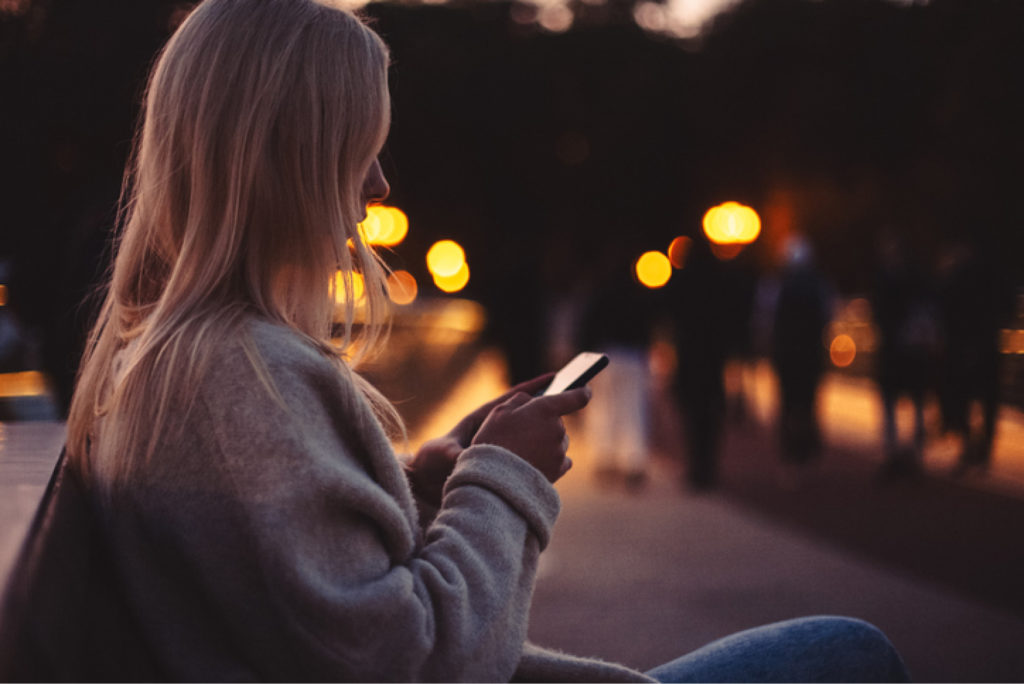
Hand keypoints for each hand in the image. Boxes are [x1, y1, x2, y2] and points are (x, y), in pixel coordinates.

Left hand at [405, 374, 555, 505]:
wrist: (424, 483)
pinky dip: (539, 459)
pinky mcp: (501, 464)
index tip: (554, 377)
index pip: (511, 400)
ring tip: (564, 436)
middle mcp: (492, 432)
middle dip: (547, 409)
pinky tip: (555, 464)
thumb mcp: (443, 455)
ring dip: (545, 434)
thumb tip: (467, 456)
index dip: (533, 389)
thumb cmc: (430, 463)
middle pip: (525, 416)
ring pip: (528, 436)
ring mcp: (498, 447)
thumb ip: (457, 454)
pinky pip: (525, 458)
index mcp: (480, 421)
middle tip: (572, 400)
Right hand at [471, 386, 590, 482]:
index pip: (575, 397)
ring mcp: (560, 451)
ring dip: (548, 441)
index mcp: (546, 409)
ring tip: (526, 450)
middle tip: (522, 432)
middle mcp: (558, 429)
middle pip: (558, 422)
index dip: (581, 392)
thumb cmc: (494, 440)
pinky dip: (552, 458)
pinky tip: (537, 461)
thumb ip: (520, 400)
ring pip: (559, 441)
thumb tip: (532, 400)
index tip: (586, 390)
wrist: (494, 479)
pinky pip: (562, 460)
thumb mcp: (499, 411)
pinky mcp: (558, 469)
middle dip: (545, 423)